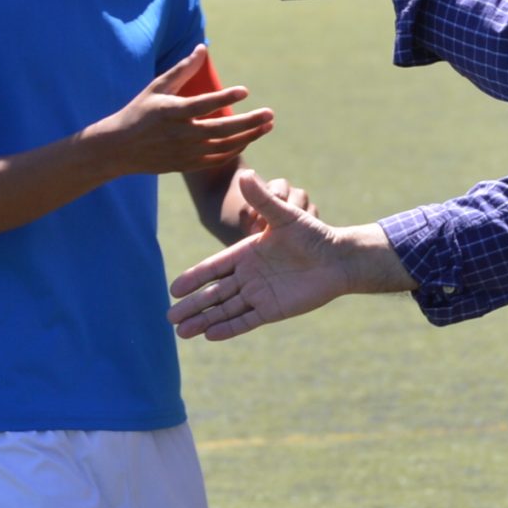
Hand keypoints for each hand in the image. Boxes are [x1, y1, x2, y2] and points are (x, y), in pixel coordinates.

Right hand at [90, 46, 273, 176]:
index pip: (202, 105)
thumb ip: (182, 69)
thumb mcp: (157, 87)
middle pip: (221, 130)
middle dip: (249, 122)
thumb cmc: (139, 112)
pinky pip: (217, 159)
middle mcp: (179, 135)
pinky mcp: (187, 165)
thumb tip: (203, 48)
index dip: (224, 98)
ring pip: (223, 146)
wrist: (119, 149)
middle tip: (270, 113)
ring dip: (248, 136)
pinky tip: (249, 139)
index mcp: (170, 112)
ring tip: (268, 125)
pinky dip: (235, 150)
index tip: (244, 91)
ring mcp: (184, 153)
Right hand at [169, 169, 360, 340]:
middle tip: (169, 317)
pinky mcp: (272, 309)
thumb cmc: (313, 234)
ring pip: (225, 310)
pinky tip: (210, 335)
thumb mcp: (285, 215)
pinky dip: (228, 328)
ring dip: (204, 320)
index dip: (194, 278)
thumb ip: (263, 198)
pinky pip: (246, 320)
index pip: (213, 268)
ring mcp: (259, 294)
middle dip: (192, 305)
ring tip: (181, 332)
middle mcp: (249, 275)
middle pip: (214, 293)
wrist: (338, 258)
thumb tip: (245, 172)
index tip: (174, 289)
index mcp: (246, 253)